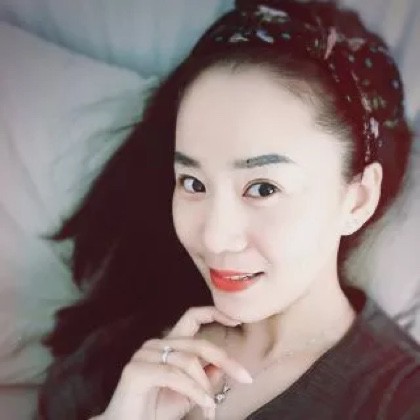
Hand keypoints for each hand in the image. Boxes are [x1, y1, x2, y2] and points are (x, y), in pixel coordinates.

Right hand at [98, 306, 252, 419]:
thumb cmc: (156, 411)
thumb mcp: (189, 394)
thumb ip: (205, 378)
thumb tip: (223, 366)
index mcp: (169, 344)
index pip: (192, 317)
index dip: (214, 313)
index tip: (237, 319)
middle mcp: (156, 344)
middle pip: (198, 343)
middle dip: (225, 360)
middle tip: (245, 378)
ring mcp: (144, 355)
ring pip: (189, 361)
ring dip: (206, 387)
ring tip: (211, 408)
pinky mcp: (136, 370)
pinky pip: (175, 375)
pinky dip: (195, 391)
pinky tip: (205, 405)